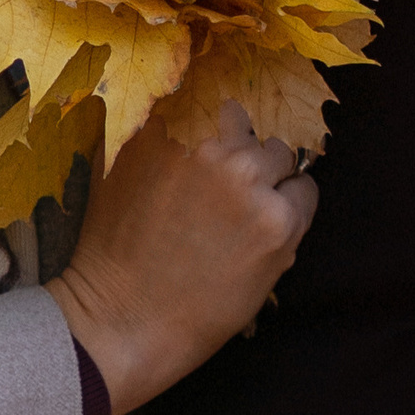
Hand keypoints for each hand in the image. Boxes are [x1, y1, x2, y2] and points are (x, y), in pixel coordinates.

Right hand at [47, 101, 317, 414]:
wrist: (120, 318)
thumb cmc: (110, 253)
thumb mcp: (111, 173)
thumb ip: (146, 132)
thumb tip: (176, 97)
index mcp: (166, 125)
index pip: (219, 97)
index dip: (221, 126)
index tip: (217, 144)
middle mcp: (210, 144)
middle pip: (255, 130)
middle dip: (245, 157)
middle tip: (224, 198)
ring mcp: (247, 182)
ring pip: (284, 158)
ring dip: (270, 182)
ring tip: (239, 219)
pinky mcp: (277, 222)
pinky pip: (305, 192)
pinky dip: (290, 210)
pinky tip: (257, 235)